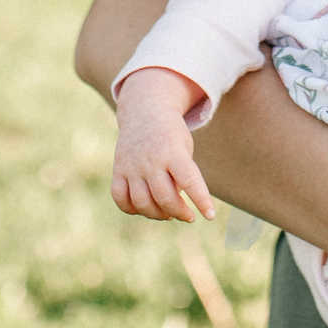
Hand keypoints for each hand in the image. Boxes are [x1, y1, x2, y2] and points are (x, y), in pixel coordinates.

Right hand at [112, 71, 215, 221]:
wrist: (144, 112)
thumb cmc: (171, 135)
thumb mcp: (184, 148)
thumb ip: (181, 176)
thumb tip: (172, 206)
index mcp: (173, 151)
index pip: (189, 179)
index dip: (201, 200)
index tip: (209, 215)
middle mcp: (151, 159)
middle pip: (164, 196)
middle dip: (179, 212)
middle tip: (188, 215)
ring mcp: (132, 166)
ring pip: (141, 202)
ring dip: (157, 215)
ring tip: (168, 214)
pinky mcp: (118, 170)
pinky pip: (120, 198)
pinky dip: (132, 209)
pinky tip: (144, 208)